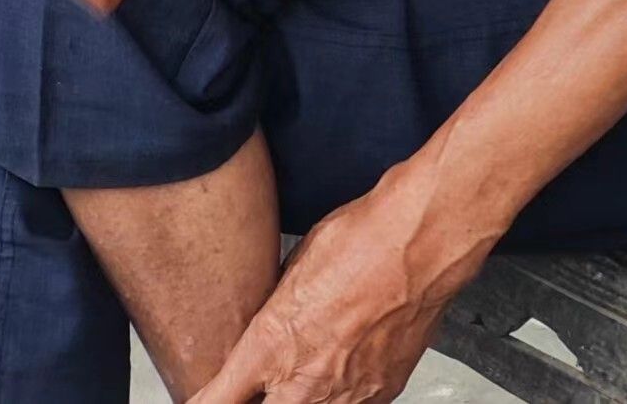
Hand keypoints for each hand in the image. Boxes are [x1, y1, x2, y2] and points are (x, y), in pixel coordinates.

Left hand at [188, 172, 492, 403]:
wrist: (424, 240)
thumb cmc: (364, 239)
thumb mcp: (297, 263)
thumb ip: (278, 306)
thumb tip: (274, 315)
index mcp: (271, 347)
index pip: (218, 400)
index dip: (204, 401)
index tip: (202, 399)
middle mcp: (306, 384)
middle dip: (261, 395)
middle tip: (267, 376)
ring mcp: (348, 395)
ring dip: (303, 393)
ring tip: (317, 355)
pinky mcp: (382, 393)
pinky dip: (341, 392)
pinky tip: (345, 358)